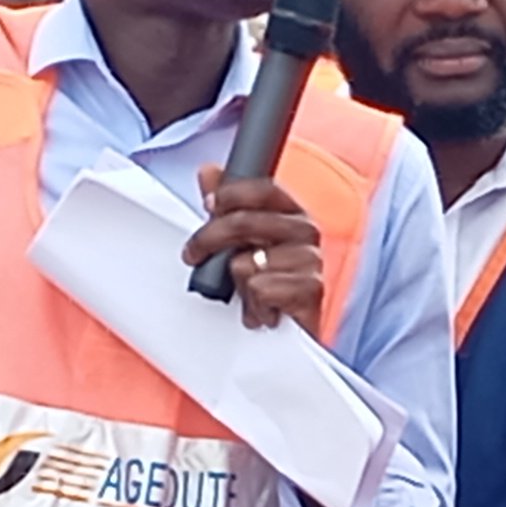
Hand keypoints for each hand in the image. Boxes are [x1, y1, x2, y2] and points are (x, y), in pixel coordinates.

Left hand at [187, 170, 322, 330]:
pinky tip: (262, 310)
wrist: (295, 335)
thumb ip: (228, 206)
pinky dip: (254, 305)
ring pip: (247, 261)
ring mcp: (311, 261)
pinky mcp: (311, 292)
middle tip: (193, 255)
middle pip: (246, 221)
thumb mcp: (244, 242)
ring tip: (247, 295)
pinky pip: (261, 288)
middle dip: (209, 238)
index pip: (264, 190)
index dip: (232, 193)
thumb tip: (208, 171)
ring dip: (238, 284)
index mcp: (293, 213)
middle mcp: (307, 232)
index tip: (208, 204)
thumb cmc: (272, 285)